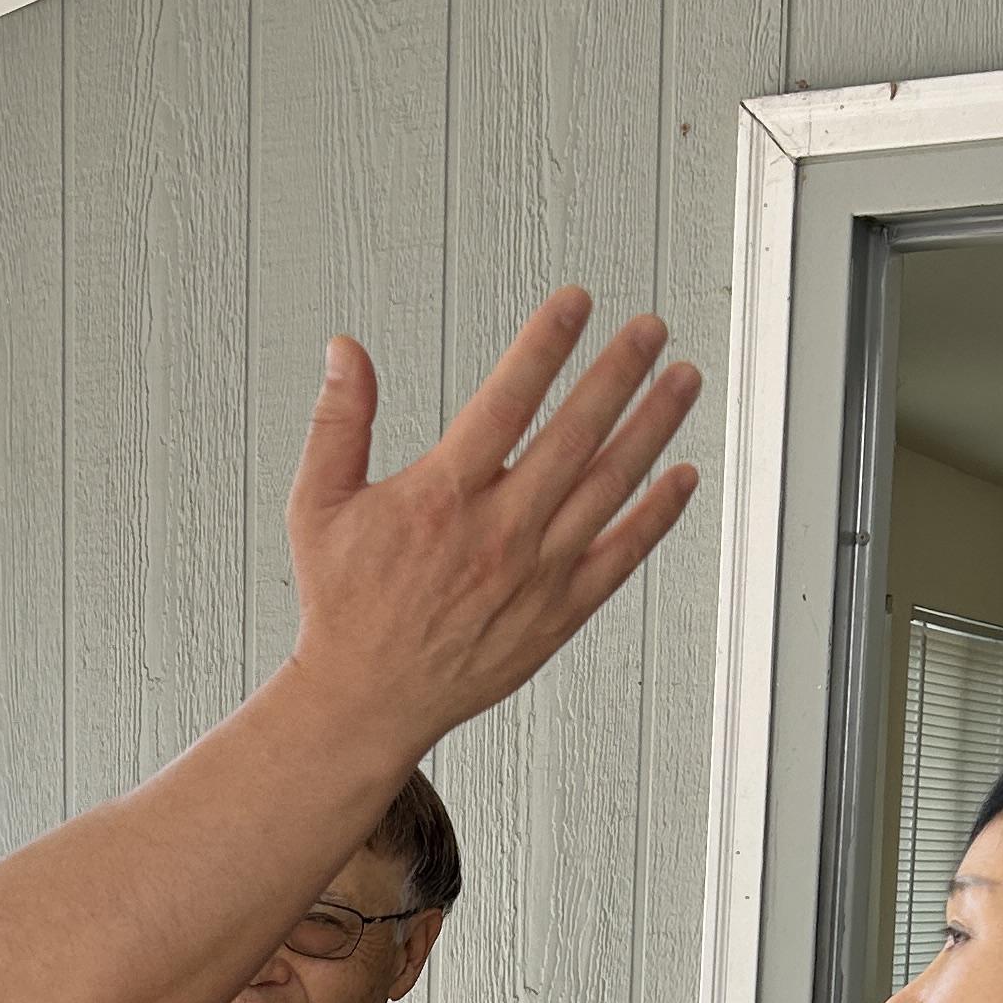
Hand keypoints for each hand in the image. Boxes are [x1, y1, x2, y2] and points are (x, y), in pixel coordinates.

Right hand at [285, 293, 699, 755]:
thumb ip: (338, 422)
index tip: (577, 301)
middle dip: (618, 371)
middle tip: (650, 327)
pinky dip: (657, 516)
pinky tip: (683, 477)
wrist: (368, 700)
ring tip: (682, 379)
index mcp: (442, 495)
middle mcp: (499, 530)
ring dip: (652, 428)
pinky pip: (621, 557)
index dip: (546, 344)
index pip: (508, 399)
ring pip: (609, 486)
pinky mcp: (558, 614)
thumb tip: (346, 350)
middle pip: (575, 433)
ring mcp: (536, 573)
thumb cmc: (344, 602)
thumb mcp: (319, 505)